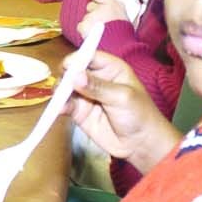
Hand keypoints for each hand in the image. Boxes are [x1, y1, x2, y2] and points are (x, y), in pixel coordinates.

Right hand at [65, 50, 176, 170]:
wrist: (140, 144)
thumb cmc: (140, 115)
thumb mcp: (122, 97)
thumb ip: (98, 87)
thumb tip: (76, 76)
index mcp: (110, 68)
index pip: (89, 56)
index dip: (77, 59)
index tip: (67, 66)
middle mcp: (95, 78)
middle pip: (73, 70)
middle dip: (66, 75)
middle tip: (65, 86)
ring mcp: (85, 95)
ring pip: (65, 87)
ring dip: (60, 91)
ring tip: (60, 98)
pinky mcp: (79, 111)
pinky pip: (65, 104)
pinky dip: (60, 105)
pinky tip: (61, 109)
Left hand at [78, 0, 126, 37]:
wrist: (119, 48)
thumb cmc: (122, 34)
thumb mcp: (124, 16)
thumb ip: (114, 6)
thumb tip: (105, 1)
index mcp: (113, 4)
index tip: (97, 1)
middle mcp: (102, 8)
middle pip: (90, 6)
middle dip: (95, 13)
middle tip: (103, 23)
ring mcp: (92, 17)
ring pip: (86, 17)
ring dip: (91, 24)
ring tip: (101, 31)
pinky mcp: (85, 26)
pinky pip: (80, 26)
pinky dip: (85, 31)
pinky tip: (95, 35)